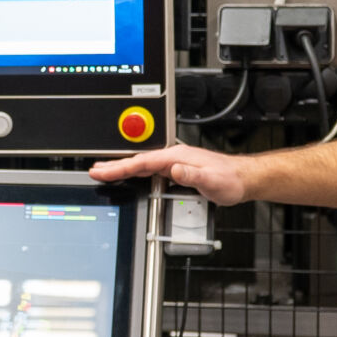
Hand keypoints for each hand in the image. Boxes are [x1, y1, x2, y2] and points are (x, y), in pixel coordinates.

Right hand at [87, 141, 253, 205]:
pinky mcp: (177, 171)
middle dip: (114, 165)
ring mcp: (175, 163)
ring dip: (123, 169)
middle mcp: (174, 157)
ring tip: (105, 173)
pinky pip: (150, 171)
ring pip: (142, 165)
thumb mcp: (211, 180)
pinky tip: (131, 178)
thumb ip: (192, 175)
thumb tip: (174, 169)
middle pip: (137, 161)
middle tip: (94, 170)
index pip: (141, 162)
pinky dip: (136, 173)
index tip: (102, 171)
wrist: (243, 179)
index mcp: (176, 157)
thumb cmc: (230, 179)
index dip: (120, 167)